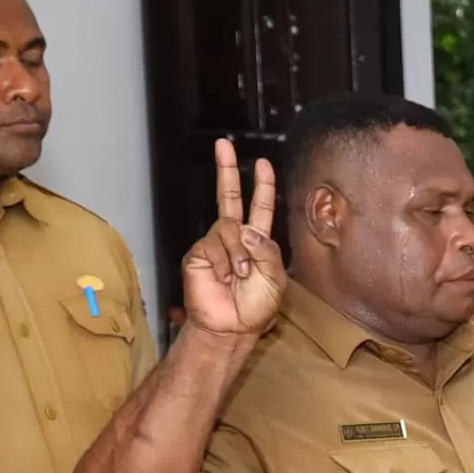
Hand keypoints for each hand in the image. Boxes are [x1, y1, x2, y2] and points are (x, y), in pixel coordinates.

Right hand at [179, 140, 285, 339]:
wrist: (231, 327)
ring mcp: (215, 243)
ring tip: (241, 276)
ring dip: (239, 253)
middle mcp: (234, 237)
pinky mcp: (198, 253)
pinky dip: (226, 262)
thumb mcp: (275, 279)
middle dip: (226, 169)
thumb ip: (267, 251)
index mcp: (257, 241)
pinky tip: (226, 277)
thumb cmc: (255, 307)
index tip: (263, 163)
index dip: (262, 185)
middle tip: (223, 144)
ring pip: (229, 228)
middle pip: (228, 196)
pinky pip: (214, 245)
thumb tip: (247, 228)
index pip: (260, 207)